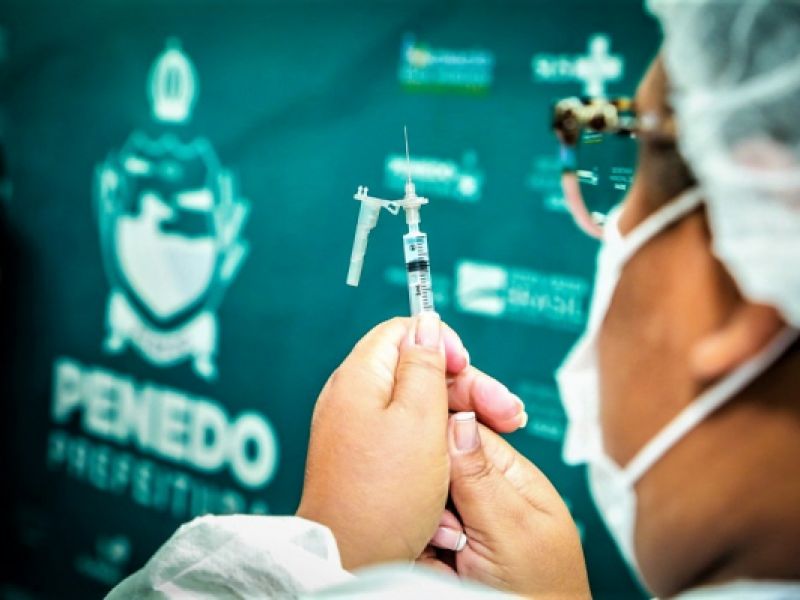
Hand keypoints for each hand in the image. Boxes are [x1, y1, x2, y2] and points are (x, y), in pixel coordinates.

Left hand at [296, 314, 527, 570]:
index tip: (467, 367)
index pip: (402, 332)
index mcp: (360, 377)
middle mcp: (353, 398)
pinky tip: (467, 457)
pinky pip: (407, 435)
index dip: (441, 344)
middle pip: (416, 370)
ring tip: (502, 433)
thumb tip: (426, 322)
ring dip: (460, 415)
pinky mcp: (365, 458)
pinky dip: (439, 440)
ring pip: (417, 405)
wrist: (351, 557)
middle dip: (465, 385)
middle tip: (507, 411)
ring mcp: (357, 429)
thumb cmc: (383, 494)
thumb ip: (425, 365)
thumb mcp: (419, 419)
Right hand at [419, 413, 590, 598]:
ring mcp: (453, 523)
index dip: (440, 436)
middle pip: (430, 467)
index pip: (462, 429)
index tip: (426, 453)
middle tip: (455, 527)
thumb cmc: (542, 590)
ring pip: (414, 503)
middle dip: (433, 495)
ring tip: (455, 555)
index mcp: (506, 473)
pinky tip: (441, 568)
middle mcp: (477, 493)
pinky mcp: (432, 550)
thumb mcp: (515, 526)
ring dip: (428, 530)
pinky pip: (407, 536)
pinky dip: (417, 552)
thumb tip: (458, 418)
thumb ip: (481, 475)